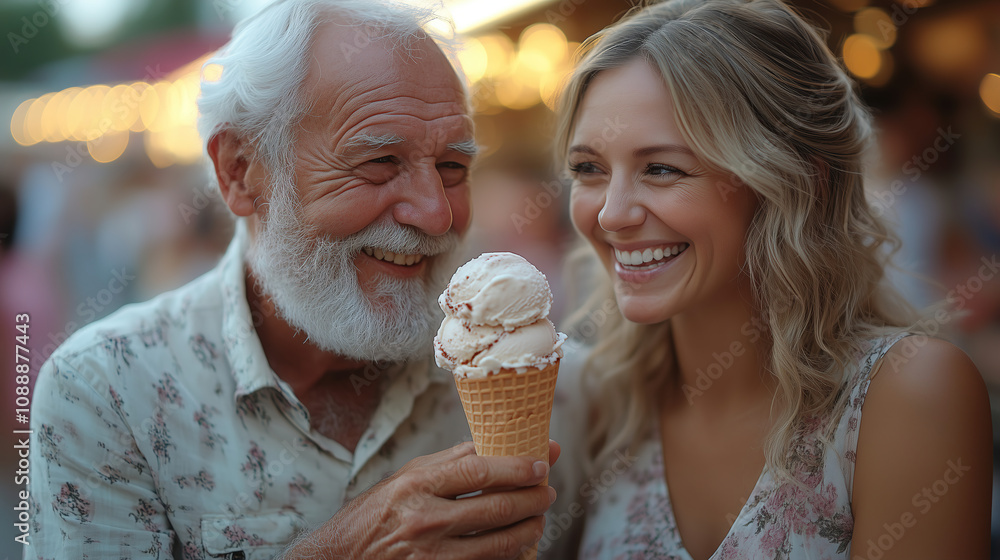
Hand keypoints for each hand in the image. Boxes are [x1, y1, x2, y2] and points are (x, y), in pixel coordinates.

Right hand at [282, 440, 560, 559]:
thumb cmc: (372, 516)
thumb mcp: (403, 478)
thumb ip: (447, 462)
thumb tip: (492, 445)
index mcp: (416, 485)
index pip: (479, 471)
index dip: (517, 467)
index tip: (542, 463)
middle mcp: (424, 520)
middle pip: (495, 509)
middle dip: (531, 499)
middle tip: (548, 491)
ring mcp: (431, 556)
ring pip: (497, 545)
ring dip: (526, 531)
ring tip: (538, 519)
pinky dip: (506, 557)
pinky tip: (516, 547)